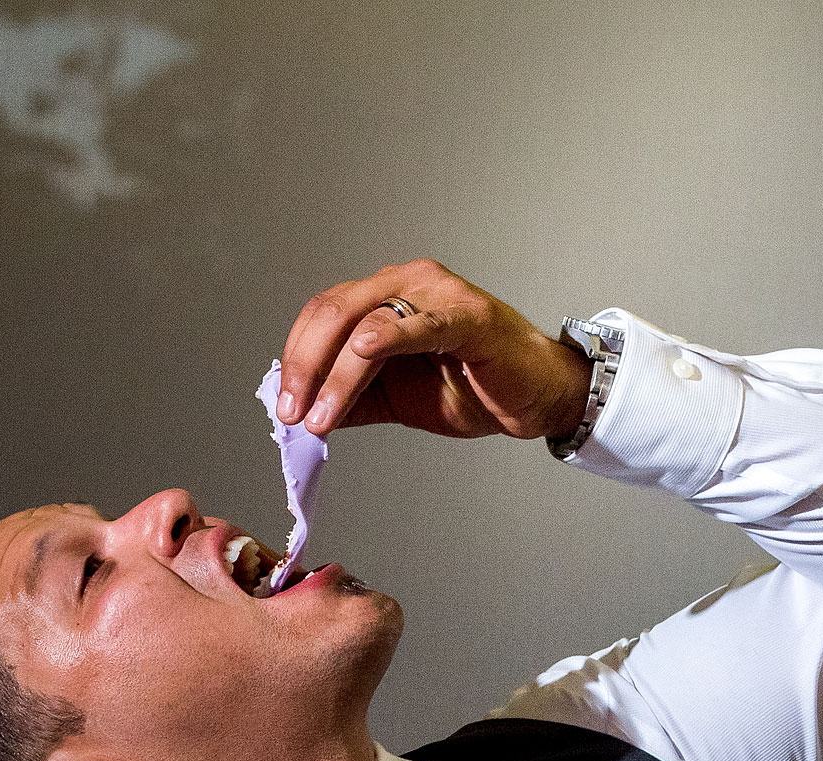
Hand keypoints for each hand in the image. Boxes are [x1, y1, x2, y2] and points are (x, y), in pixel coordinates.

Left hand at [274, 258, 590, 440]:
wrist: (537, 398)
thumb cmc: (476, 388)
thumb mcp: (396, 398)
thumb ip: (352, 398)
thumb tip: (301, 413)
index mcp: (385, 296)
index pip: (322, 315)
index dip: (295, 358)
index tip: (284, 406)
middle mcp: (406, 282)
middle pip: (332, 312)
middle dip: (303, 366)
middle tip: (292, 413)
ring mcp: (437, 295)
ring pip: (365, 322)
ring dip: (334, 373)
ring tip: (320, 416)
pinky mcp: (467, 317)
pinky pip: (418, 324)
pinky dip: (386, 335)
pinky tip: (362, 350)